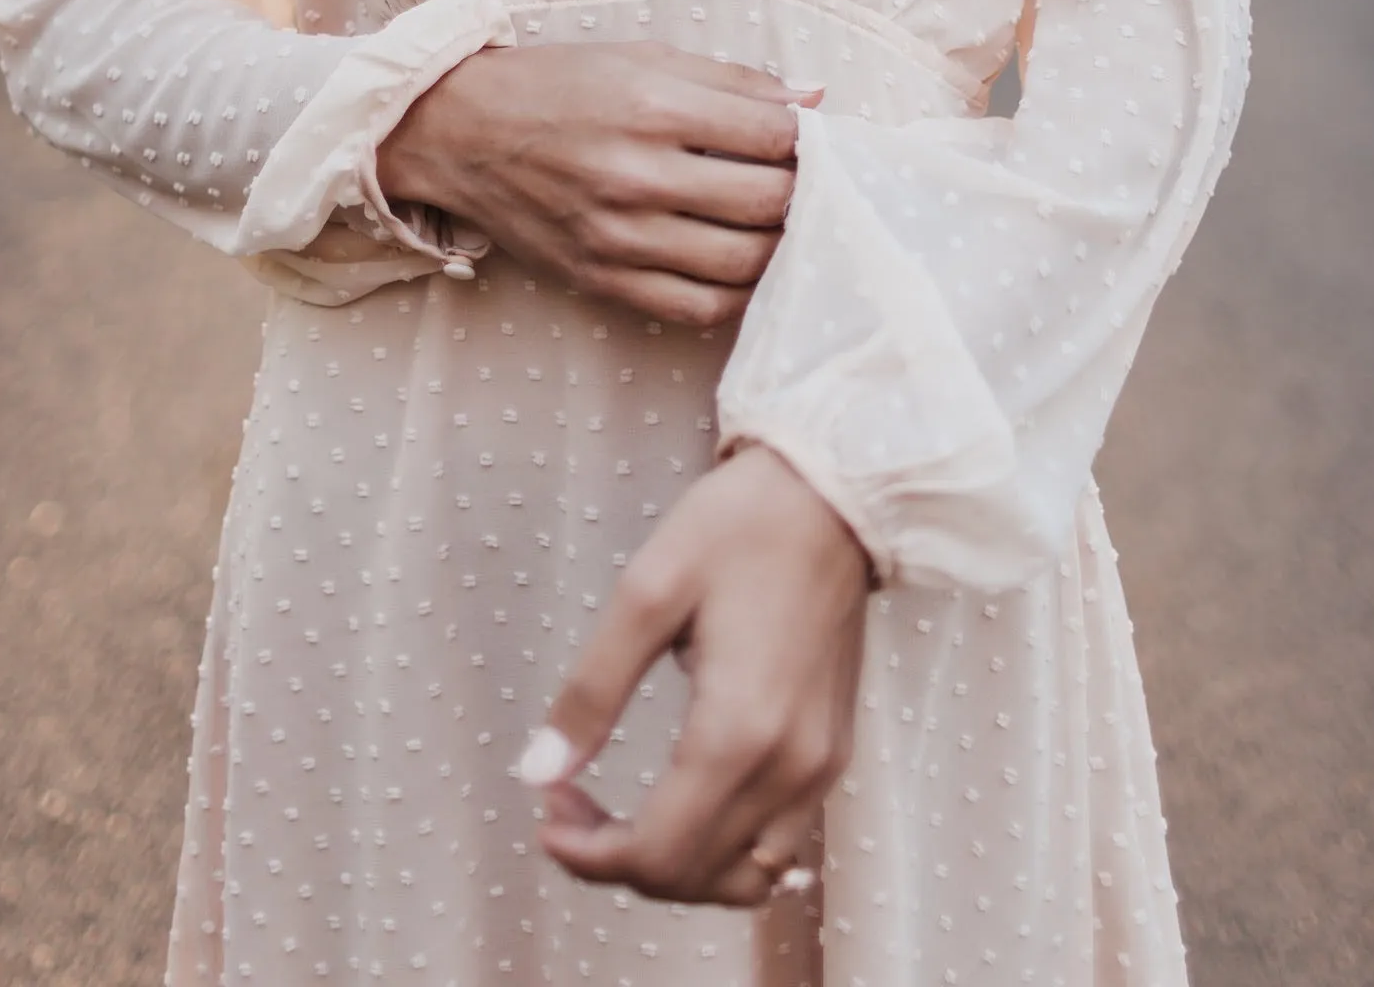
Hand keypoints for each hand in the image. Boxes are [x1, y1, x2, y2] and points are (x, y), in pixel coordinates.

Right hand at [377, 45, 821, 327]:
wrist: (461, 132)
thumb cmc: (559, 85)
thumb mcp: (646, 57)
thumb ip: (736, 81)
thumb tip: (816, 100)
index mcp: (653, 107)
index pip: (774, 137)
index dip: (814, 141)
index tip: (821, 142)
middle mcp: (637, 176)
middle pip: (768, 203)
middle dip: (807, 194)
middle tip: (815, 185)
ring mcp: (619, 237)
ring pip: (742, 264)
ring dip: (782, 247)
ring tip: (786, 225)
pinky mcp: (602, 279)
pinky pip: (695, 307)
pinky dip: (737, 295)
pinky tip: (746, 268)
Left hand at [516, 442, 871, 904]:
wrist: (836, 494)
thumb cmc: (740, 527)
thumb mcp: (647, 591)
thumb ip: (591, 692)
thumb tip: (537, 772)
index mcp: (738, 731)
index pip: (657, 855)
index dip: (588, 855)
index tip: (546, 812)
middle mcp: (789, 768)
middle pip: (693, 877)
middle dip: (616, 858)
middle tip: (566, 799)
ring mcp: (819, 768)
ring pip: (742, 878)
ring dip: (673, 866)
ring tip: (621, 813)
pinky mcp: (832, 754)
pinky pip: (778, 847)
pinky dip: (723, 852)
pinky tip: (684, 811)